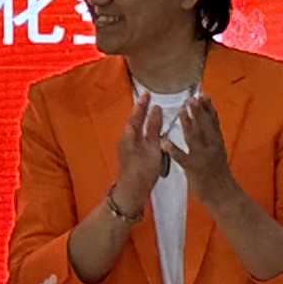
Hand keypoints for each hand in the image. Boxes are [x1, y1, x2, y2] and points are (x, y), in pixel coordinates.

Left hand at [106, 94, 166, 221]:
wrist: (132, 191)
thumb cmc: (143, 169)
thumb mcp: (152, 147)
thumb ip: (154, 128)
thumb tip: (157, 109)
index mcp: (130, 134)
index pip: (137, 114)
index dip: (142, 104)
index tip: (147, 92)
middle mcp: (125, 137)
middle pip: (133, 120)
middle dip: (140, 109)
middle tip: (147, 98)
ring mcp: (126, 146)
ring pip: (134, 127)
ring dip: (141, 118)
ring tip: (149, 110)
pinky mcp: (129, 153)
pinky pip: (135, 134)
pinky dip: (141, 128)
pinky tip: (148, 130)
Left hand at [167, 95, 245, 218]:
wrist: (222, 194)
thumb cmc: (218, 173)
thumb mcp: (218, 151)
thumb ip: (211, 137)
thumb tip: (206, 120)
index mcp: (217, 142)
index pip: (213, 122)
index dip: (208, 108)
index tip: (203, 94)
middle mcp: (211, 147)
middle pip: (205, 126)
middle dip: (199, 111)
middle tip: (192, 97)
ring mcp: (202, 157)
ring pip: (194, 137)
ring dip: (188, 123)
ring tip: (181, 111)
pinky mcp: (192, 168)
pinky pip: (181, 157)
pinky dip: (173, 150)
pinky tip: (165, 142)